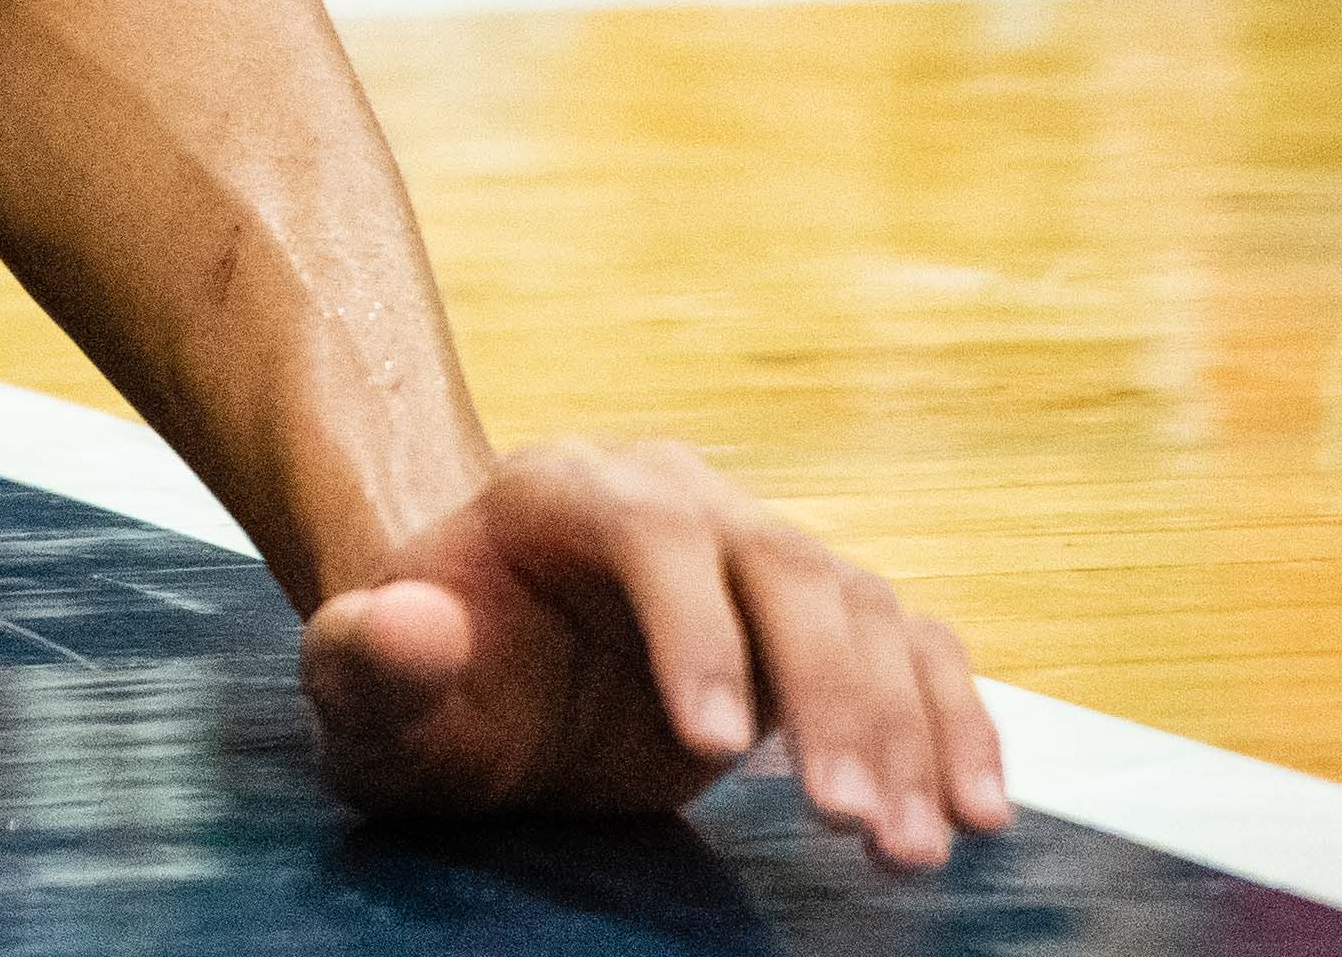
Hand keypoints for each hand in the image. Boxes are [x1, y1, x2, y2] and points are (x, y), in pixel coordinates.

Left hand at [304, 441, 1009, 871]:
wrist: (477, 672)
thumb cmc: (418, 683)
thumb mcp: (365, 691)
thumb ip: (370, 660)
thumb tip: (414, 624)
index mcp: (557, 492)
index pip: (646, 531)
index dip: (694, 629)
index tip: (716, 748)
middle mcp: (674, 499)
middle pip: (781, 564)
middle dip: (827, 695)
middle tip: (845, 822)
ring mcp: (754, 551)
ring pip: (862, 610)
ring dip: (904, 728)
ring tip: (908, 848)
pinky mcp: (814, 619)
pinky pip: (911, 649)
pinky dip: (955, 723)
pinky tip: (977, 810)